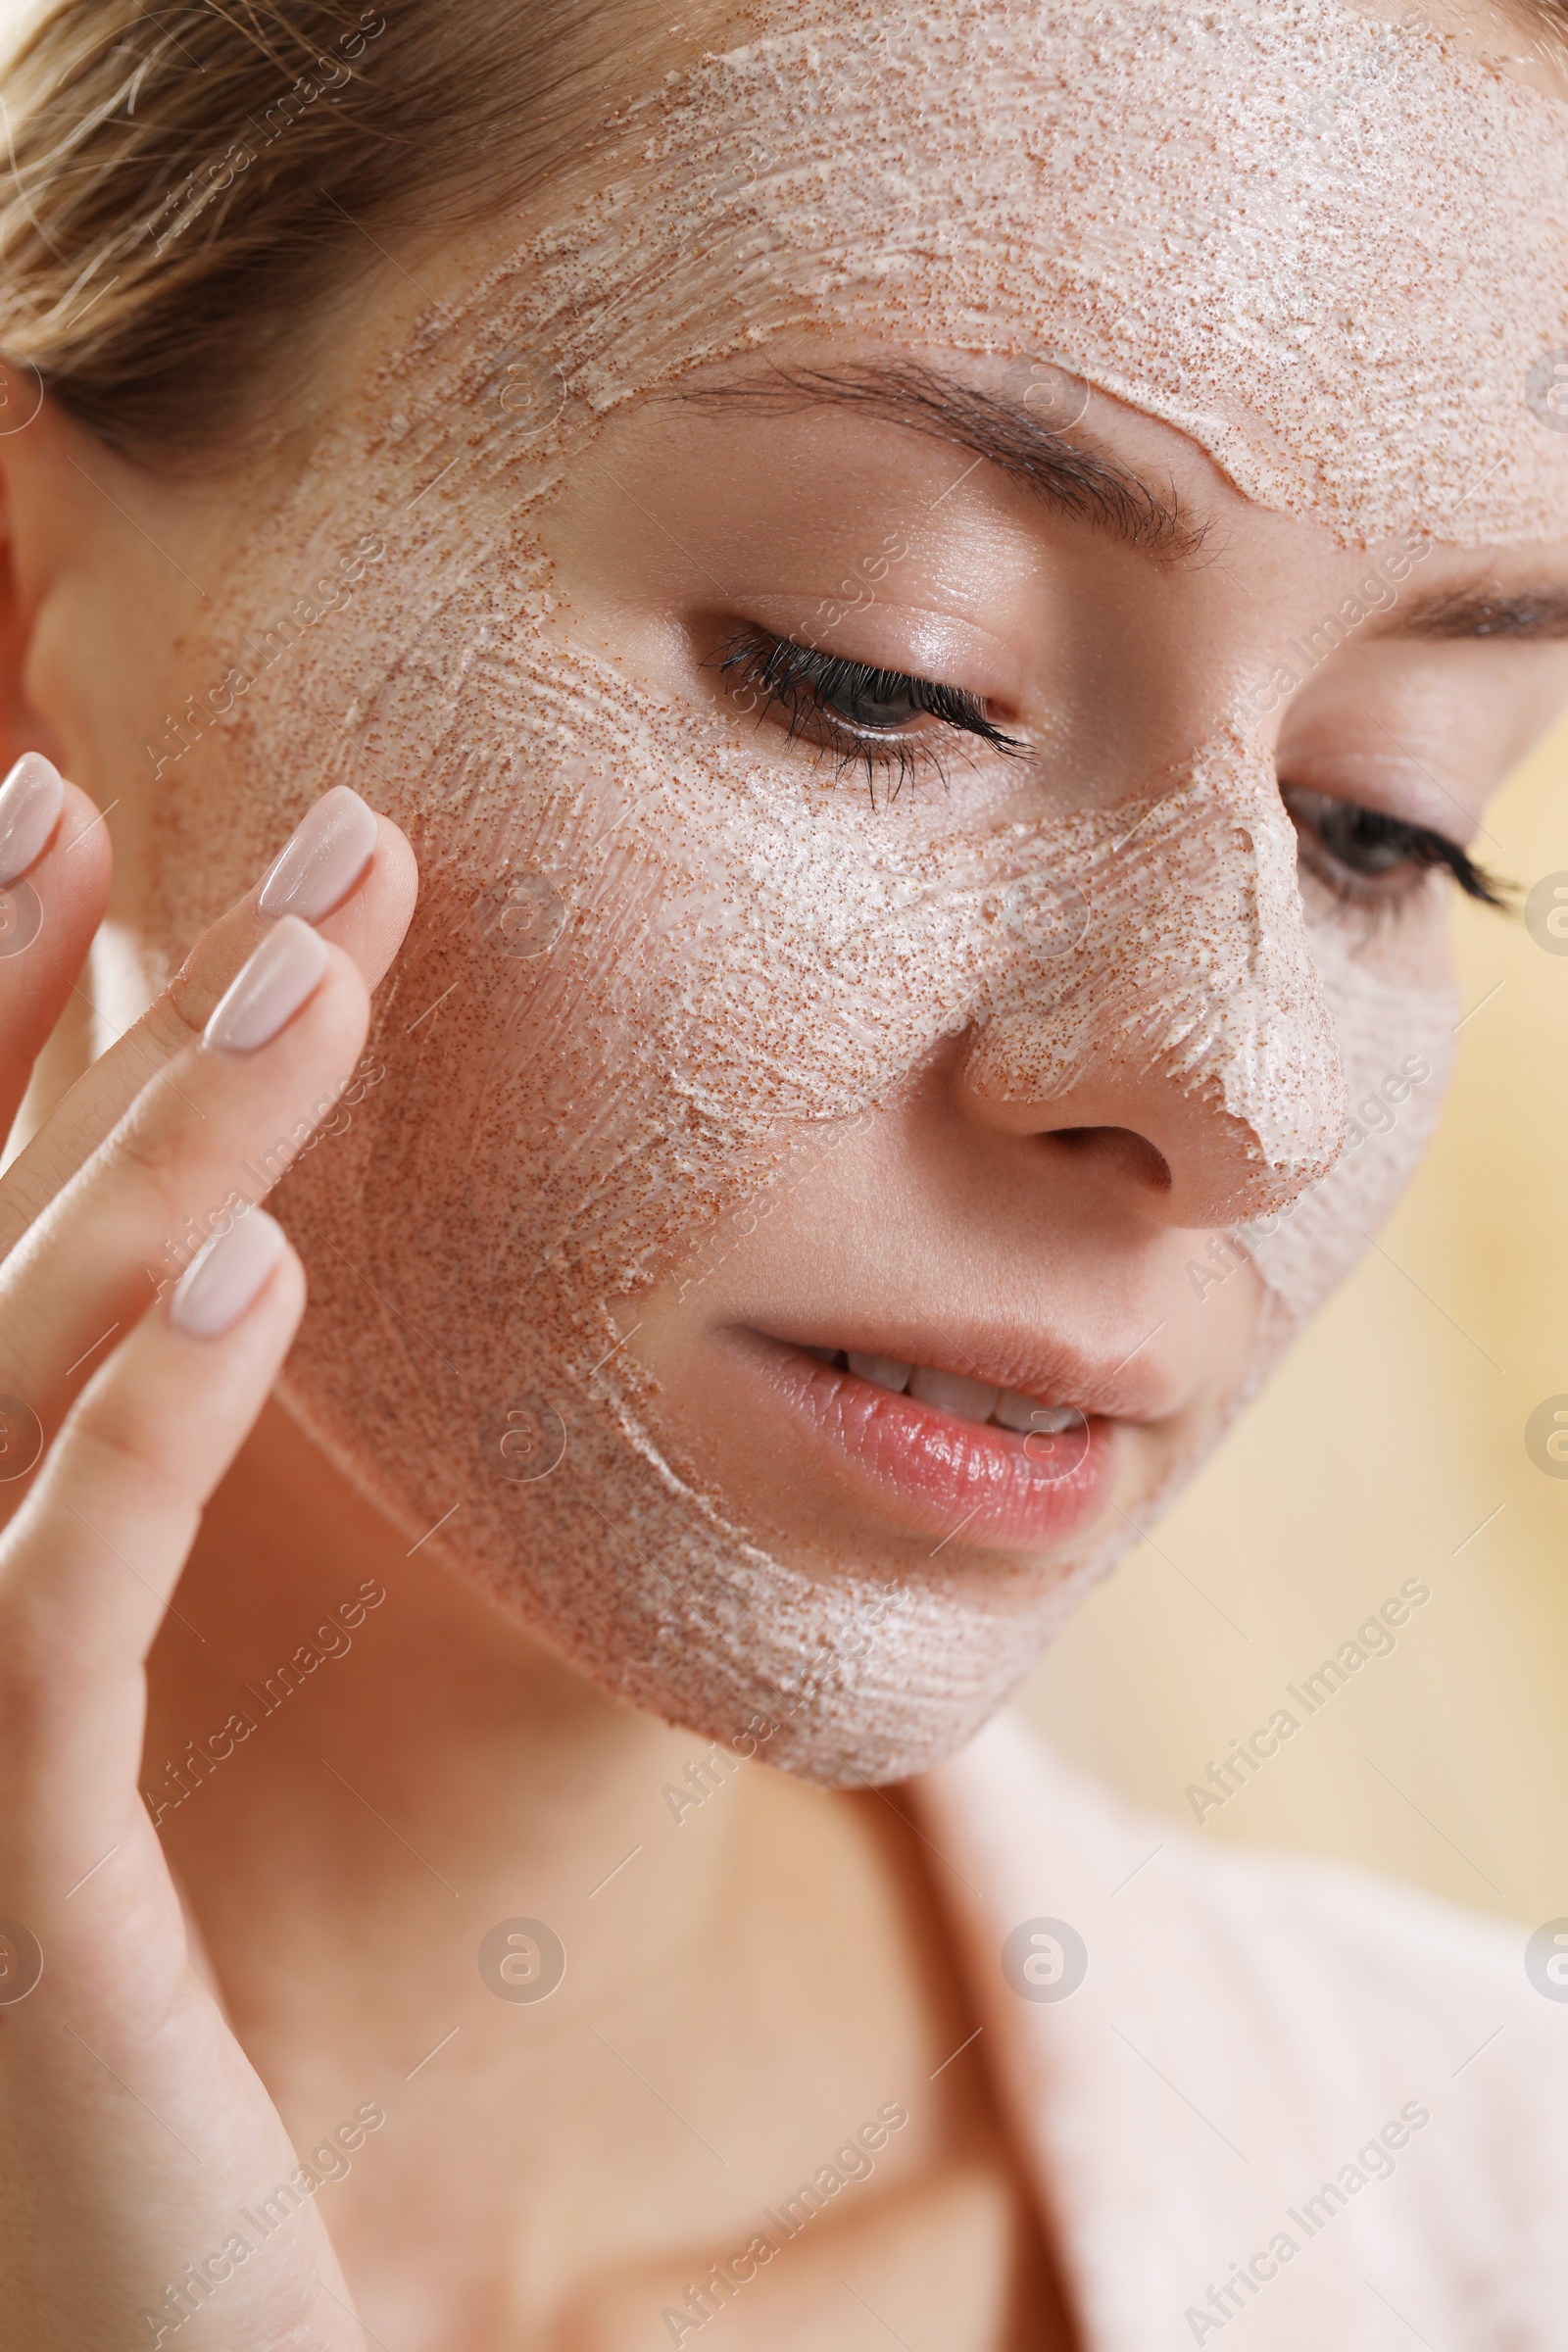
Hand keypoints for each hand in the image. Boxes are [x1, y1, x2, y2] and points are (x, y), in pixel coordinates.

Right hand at [0, 763, 415, 2350]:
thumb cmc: (79, 2067)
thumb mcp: (42, 1740)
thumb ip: (61, 1511)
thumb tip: (172, 1283)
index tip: (71, 810)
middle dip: (72, 1011)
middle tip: (247, 814)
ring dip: (157, 1159)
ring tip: (317, 965)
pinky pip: (51, 1620)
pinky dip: (143, 1432)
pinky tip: (265, 1277)